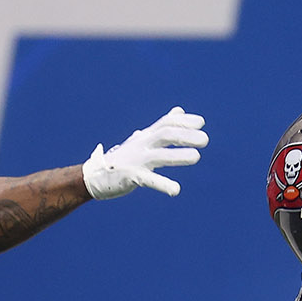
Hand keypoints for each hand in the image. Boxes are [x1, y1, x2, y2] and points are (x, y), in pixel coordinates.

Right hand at [82, 107, 208, 199]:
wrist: (96, 175)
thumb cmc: (126, 157)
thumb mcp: (145, 140)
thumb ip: (163, 126)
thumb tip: (179, 110)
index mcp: (146, 137)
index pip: (166, 123)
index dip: (183, 121)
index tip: (201, 122)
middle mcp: (142, 145)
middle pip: (165, 135)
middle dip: (185, 136)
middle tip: (205, 139)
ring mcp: (136, 160)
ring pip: (159, 155)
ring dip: (178, 155)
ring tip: (196, 157)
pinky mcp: (131, 176)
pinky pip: (149, 179)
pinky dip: (163, 184)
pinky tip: (176, 190)